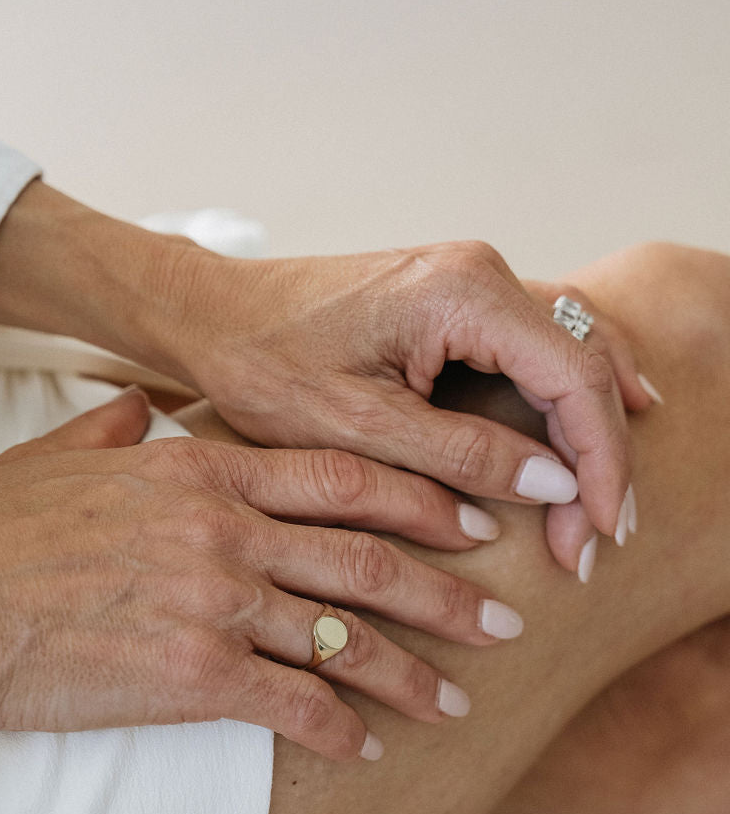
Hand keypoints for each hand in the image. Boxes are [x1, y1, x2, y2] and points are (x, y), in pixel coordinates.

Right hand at [0, 387, 527, 765]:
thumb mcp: (51, 456)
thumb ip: (112, 428)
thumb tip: (140, 407)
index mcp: (200, 470)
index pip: (343, 475)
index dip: (423, 498)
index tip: (471, 522)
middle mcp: (223, 529)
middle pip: (369, 556)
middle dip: (450, 591)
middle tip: (506, 616)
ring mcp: (213, 601)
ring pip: (348, 637)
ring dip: (415, 674)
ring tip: (461, 701)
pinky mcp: (191, 677)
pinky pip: (294, 706)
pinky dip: (341, 730)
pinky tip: (368, 750)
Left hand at [179, 241, 640, 557]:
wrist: (213, 315)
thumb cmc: (267, 367)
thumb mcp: (361, 428)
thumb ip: (462, 455)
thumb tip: (556, 487)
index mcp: (462, 294)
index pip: (574, 377)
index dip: (600, 462)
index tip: (598, 534)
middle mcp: (480, 271)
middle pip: (583, 364)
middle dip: (599, 458)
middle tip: (597, 542)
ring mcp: (472, 277)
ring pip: (570, 351)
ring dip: (590, 429)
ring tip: (600, 508)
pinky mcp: (457, 295)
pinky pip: (539, 343)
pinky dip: (566, 396)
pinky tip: (585, 436)